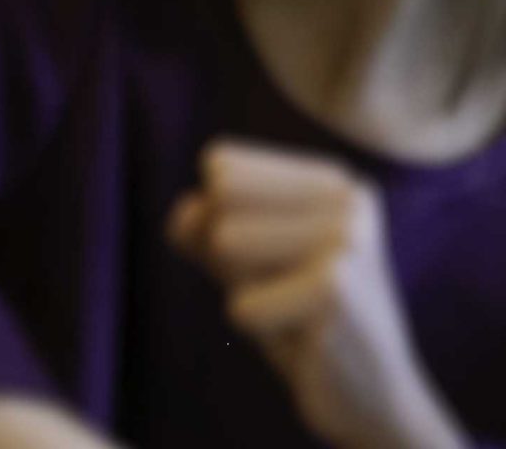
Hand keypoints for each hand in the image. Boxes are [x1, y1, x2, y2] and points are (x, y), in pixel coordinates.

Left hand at [169, 142, 466, 448]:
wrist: (372, 400)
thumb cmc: (297, 320)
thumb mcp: (240, 260)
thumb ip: (200, 222)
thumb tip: (191, 212)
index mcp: (332, 181)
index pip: (220, 164)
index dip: (220, 218)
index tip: (275, 258)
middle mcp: (347, 198)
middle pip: (218, 200)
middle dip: (232, 257)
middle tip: (285, 291)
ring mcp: (346, 239)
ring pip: (223, 243)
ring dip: (246, 290)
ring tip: (295, 312)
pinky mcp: (335, 288)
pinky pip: (239, 303)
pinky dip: (260, 328)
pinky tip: (308, 341)